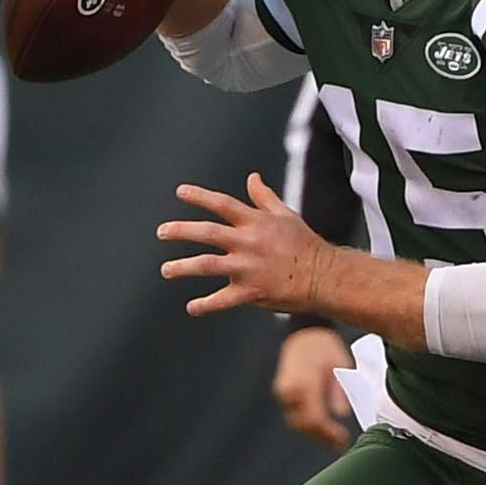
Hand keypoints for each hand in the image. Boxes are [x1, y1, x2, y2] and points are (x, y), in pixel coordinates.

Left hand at [159, 174, 333, 318]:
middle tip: (161, 231)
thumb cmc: (304, 244)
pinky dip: (205, 304)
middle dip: (181, 231)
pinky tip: (192, 307)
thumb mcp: (285, 215)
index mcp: (256, 223)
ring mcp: (249, 268)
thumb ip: (264, 197)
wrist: (323, 275)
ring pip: (208, 265)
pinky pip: (223, 300)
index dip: (200, 197)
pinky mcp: (252, 291)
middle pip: (208, 233)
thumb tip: (252, 177)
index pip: (223, 204)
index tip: (180, 192)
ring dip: (183, 267)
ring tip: (166, 269)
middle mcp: (249, 243)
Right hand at [274, 326, 355, 450]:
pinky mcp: (283, 393)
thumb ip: (339, 391)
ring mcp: (283, 392)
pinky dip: (307, 424)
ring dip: (314, 434)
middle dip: (322, 437)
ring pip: (297, 422)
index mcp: (305, 383)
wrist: (305, 334)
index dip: (329, 433)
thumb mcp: (340, 366)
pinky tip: (322, 428)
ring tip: (333, 440)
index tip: (343, 440)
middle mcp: (290, 390)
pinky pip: (293, 414)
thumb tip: (342, 413)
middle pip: (304, 424)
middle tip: (339, 444)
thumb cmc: (326, 348)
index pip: (315, 418)